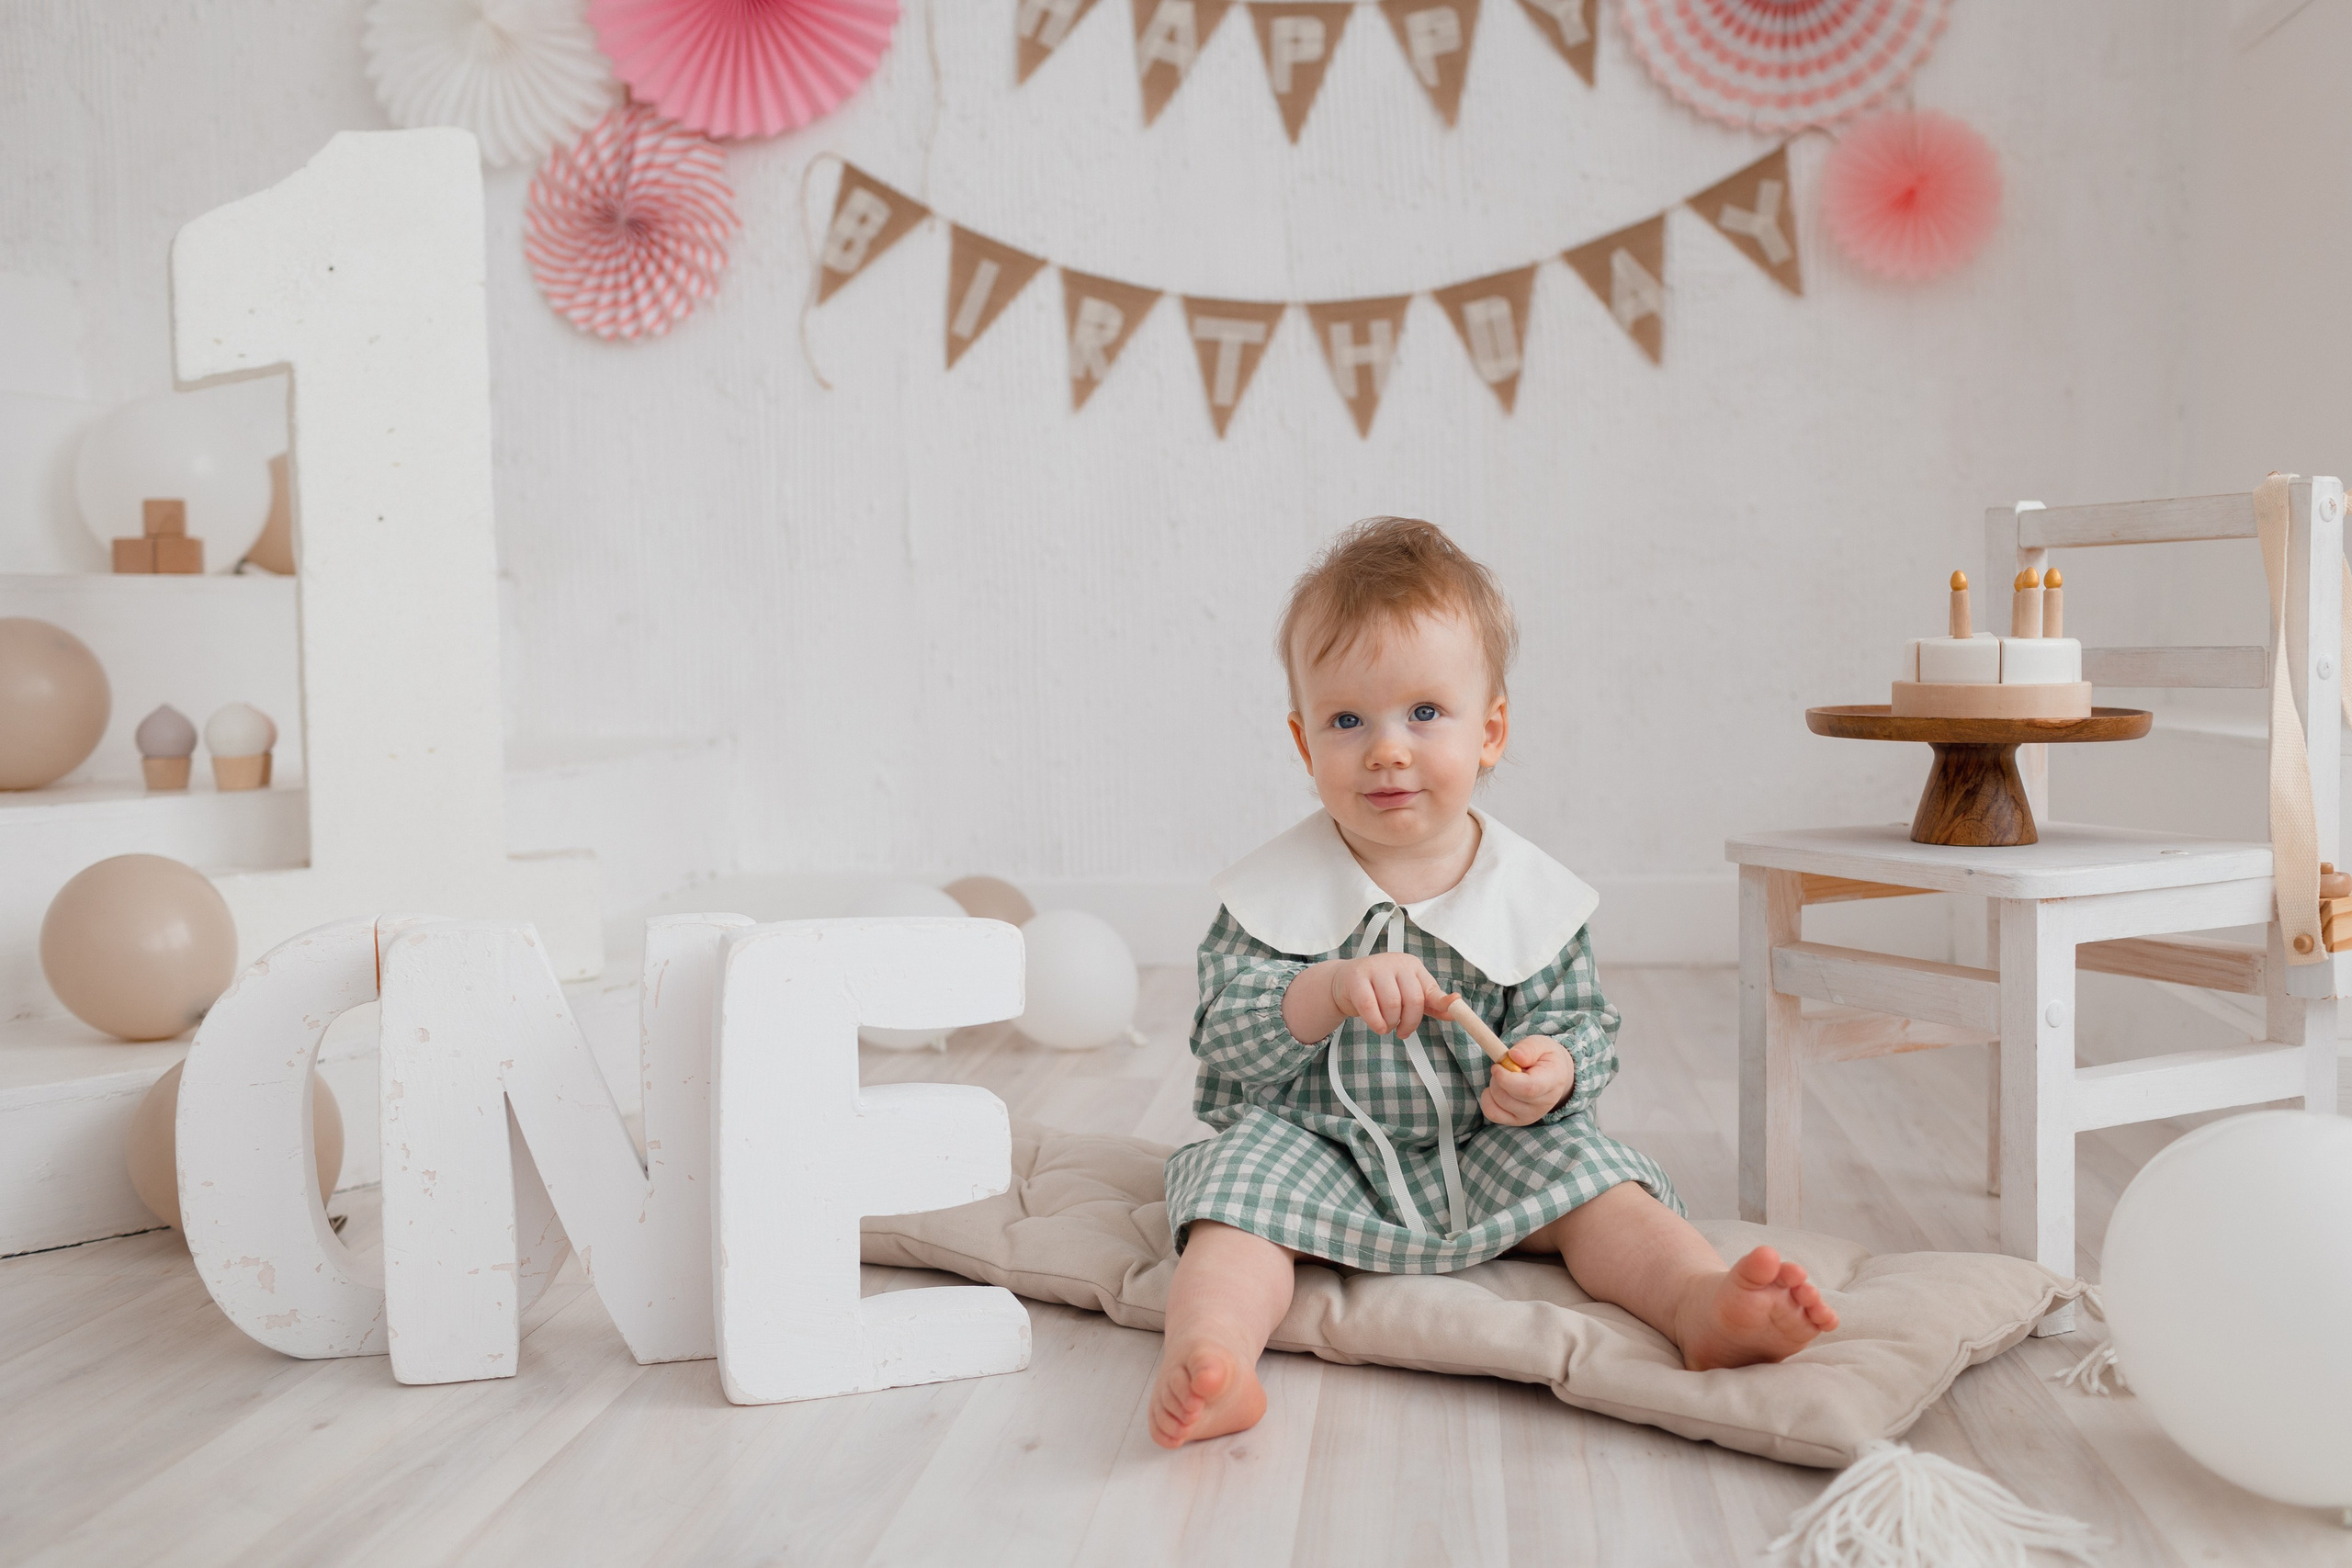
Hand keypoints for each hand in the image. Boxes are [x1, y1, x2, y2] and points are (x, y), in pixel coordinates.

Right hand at [1325, 952, 1450, 1036]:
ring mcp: (1376, 968)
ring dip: (1390, 1023)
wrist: (1345, 982)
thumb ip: (1431, 1003)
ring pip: (1392, 1004)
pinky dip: (1376, 1022)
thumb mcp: (1408, 994)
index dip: (1444, 1002)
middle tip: (1402, 1031)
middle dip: (1409, 1022)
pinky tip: (1377, 1026)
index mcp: (1412, 966)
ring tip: (1386, 1025)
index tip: (1456, 1011)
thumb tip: (1454, 1012)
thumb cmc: (1380, 989)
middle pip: (1413, 999)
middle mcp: (1396, 963)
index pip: (1430, 990)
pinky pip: (1370, 1006)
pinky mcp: (1357, 977)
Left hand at [1479, 1035, 1571, 1125]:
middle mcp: (1543, 1104)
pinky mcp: (1518, 1121)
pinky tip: (1498, 1088)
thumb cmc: (1545, 1058)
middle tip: (1505, 1067)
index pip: (1527, 1088)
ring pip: (1498, 1103)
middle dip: (1497, 1078)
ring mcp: (1530, 1116)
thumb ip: (1528, 1048)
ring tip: (1506, 1077)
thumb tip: (1514, 1056)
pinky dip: (1488, 1099)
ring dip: (1494, 1086)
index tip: (1497, 1066)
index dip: (1506, 1078)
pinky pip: (1492, 1113)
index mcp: (1552, 1082)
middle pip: (1508, 1097)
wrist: (1555, 1075)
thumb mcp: (1541, 1044)